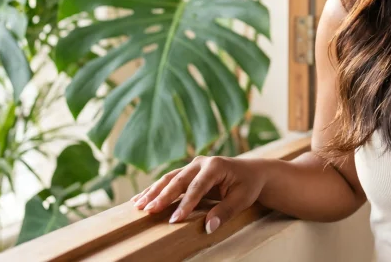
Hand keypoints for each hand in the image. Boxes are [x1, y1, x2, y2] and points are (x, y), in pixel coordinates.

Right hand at [131, 156, 266, 233]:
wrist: (252, 172)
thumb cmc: (248, 185)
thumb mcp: (242, 199)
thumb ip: (225, 212)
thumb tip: (209, 227)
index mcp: (216, 166)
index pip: (198, 187)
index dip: (185, 204)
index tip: (174, 219)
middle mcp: (201, 163)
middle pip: (178, 180)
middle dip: (163, 196)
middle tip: (149, 211)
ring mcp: (193, 165)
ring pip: (169, 178)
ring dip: (153, 192)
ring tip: (138, 206)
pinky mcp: (188, 172)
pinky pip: (169, 180)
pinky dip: (155, 190)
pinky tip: (140, 199)